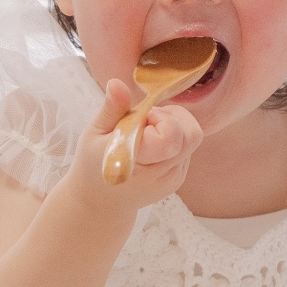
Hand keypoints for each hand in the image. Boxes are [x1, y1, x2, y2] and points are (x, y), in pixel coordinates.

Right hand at [65, 78, 204, 215]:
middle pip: (192, 135)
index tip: (141, 119)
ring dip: (174, 127)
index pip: (172, 136)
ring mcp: (173, 179)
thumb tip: (117, 82)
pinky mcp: (178, 179)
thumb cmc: (93, 164)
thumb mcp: (94, 134)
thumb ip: (111, 108)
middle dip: (173, 118)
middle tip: (147, 121)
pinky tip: (151, 144)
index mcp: (137, 163)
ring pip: (193, 139)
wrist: (101, 203)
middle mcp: (160, 175)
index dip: (161, 118)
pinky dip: (173, 139)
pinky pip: (187, 148)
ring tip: (146, 132)